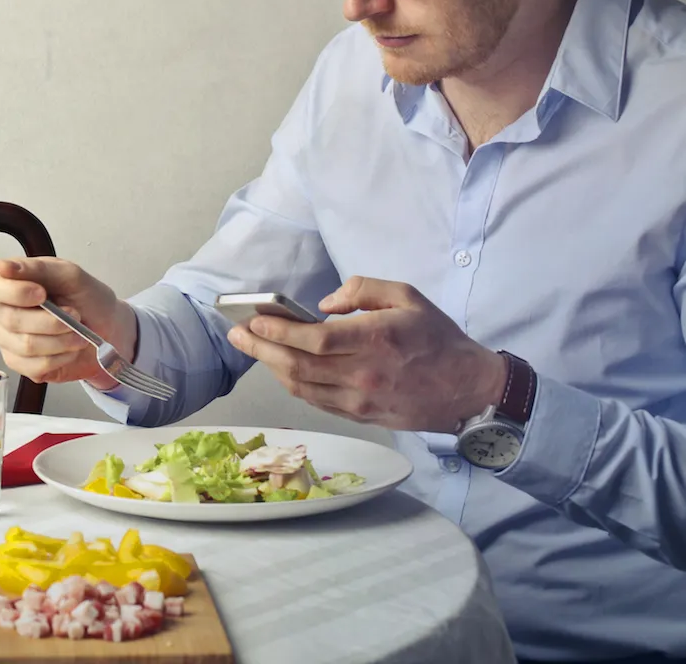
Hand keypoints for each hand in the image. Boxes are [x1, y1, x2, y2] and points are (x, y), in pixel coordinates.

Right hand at [0, 256, 137, 388]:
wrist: (108, 329)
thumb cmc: (87, 298)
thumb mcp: (70, 274)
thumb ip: (37, 268)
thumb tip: (3, 266)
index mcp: (8, 283)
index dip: (10, 292)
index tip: (41, 294)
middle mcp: (1, 311)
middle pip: (10, 319)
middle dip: (51, 320)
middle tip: (74, 314)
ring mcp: (8, 340)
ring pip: (26, 345)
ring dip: (61, 340)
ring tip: (78, 333)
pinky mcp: (20, 364)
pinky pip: (35, 366)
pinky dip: (61, 357)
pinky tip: (69, 349)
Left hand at [224, 276, 506, 431]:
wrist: (471, 389)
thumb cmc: (437, 338)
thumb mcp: (407, 297)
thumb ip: (362, 290)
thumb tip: (323, 304)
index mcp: (377, 340)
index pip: (315, 339)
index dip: (279, 331)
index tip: (254, 321)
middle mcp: (366, 374)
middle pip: (299, 365)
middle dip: (260, 349)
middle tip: (236, 334)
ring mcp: (363, 401)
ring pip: (302, 387)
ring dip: (272, 368)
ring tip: (253, 348)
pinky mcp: (363, 416)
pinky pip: (317, 402)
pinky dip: (293, 385)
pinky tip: (282, 368)